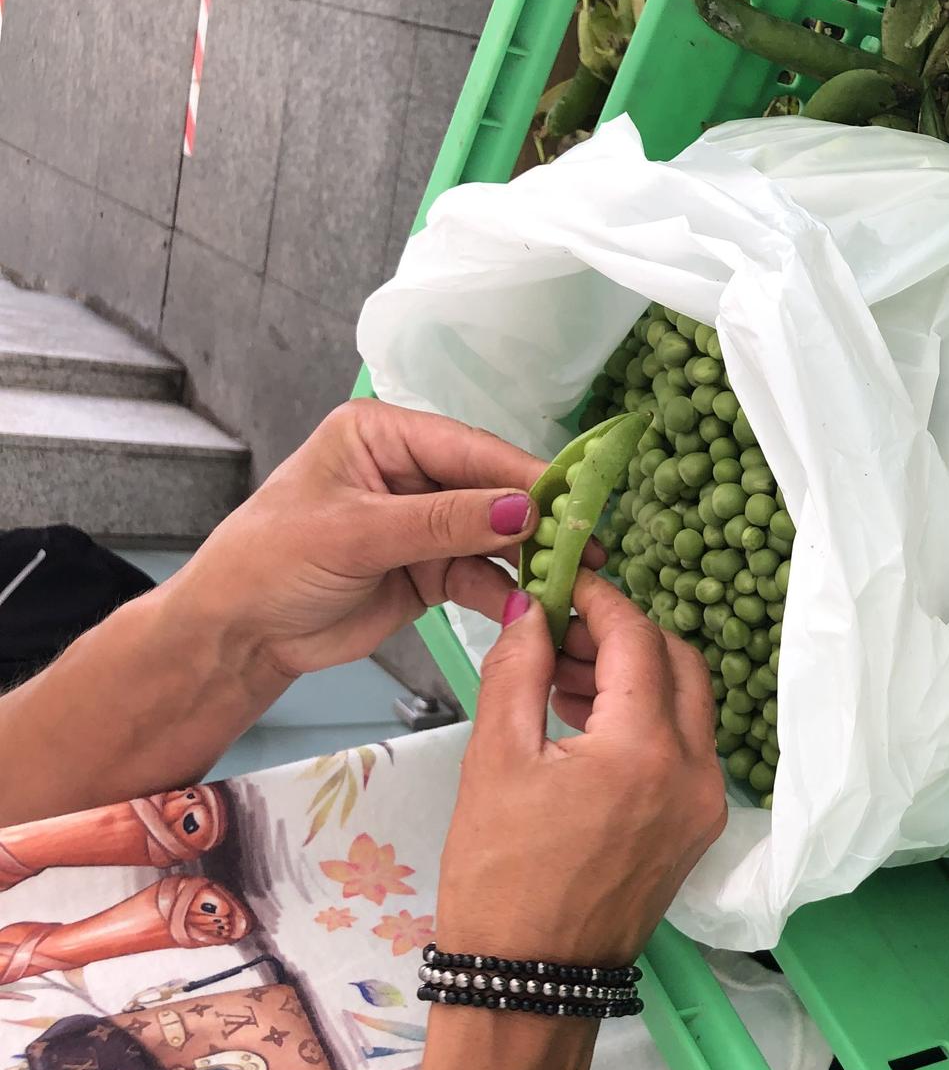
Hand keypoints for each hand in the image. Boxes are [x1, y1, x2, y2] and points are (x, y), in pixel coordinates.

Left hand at [169, 399, 555, 683]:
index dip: (523, 475)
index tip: (572, 500)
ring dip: (532, 558)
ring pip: (495, 534)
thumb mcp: (355, 535)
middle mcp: (410, 470)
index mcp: (384, 435)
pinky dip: (509, 591)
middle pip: (491, 488)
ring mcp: (425, 521)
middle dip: (537, 519)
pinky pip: (483, 574)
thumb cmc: (272, 563)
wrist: (238, 634)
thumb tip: (524, 510)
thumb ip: (443, 523)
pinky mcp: (432, 568)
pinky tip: (535, 606)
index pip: (469, 448)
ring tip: (575, 579)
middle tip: (588, 543)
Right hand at [435, 573, 726, 965]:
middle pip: (678, 662)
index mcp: (646, 749)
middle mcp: (696, 771)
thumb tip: (533, 608)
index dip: (598, 600)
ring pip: (688, 704)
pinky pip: (686, 748)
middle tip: (559, 631)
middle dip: (623, 635)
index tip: (561, 583)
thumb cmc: (500, 878)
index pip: (637, 638)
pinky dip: (647, 721)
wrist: (530, 983)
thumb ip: (518, 670)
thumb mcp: (495, 761)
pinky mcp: (698, 828)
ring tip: (562, 676)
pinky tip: (588, 722)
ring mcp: (705, 803)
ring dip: (636, 675)